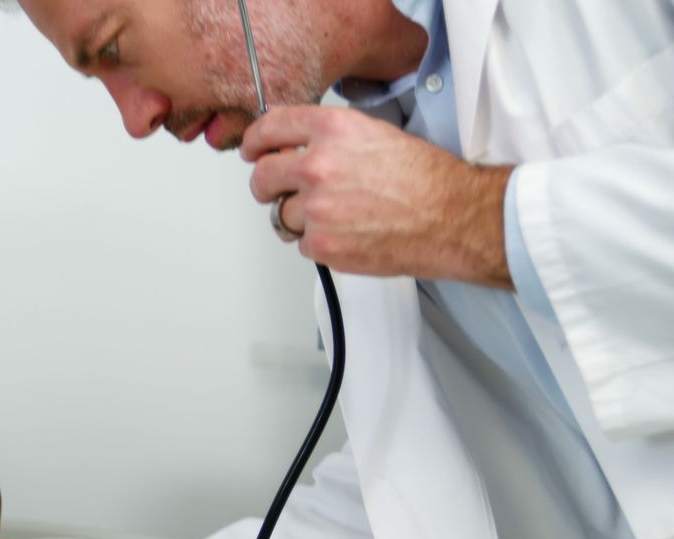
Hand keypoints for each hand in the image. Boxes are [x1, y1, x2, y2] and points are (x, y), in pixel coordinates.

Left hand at [241, 105, 513, 288]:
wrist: (452, 218)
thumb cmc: (426, 179)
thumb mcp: (375, 135)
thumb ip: (330, 138)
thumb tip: (299, 148)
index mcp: (332, 130)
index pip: (270, 128)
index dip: (256, 142)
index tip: (253, 151)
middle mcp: (318, 165)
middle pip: (262, 177)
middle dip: (266, 186)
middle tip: (276, 191)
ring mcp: (316, 207)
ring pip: (281, 215)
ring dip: (300, 219)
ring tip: (338, 216)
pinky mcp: (322, 244)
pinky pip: (301, 244)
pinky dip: (319, 243)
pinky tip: (349, 234)